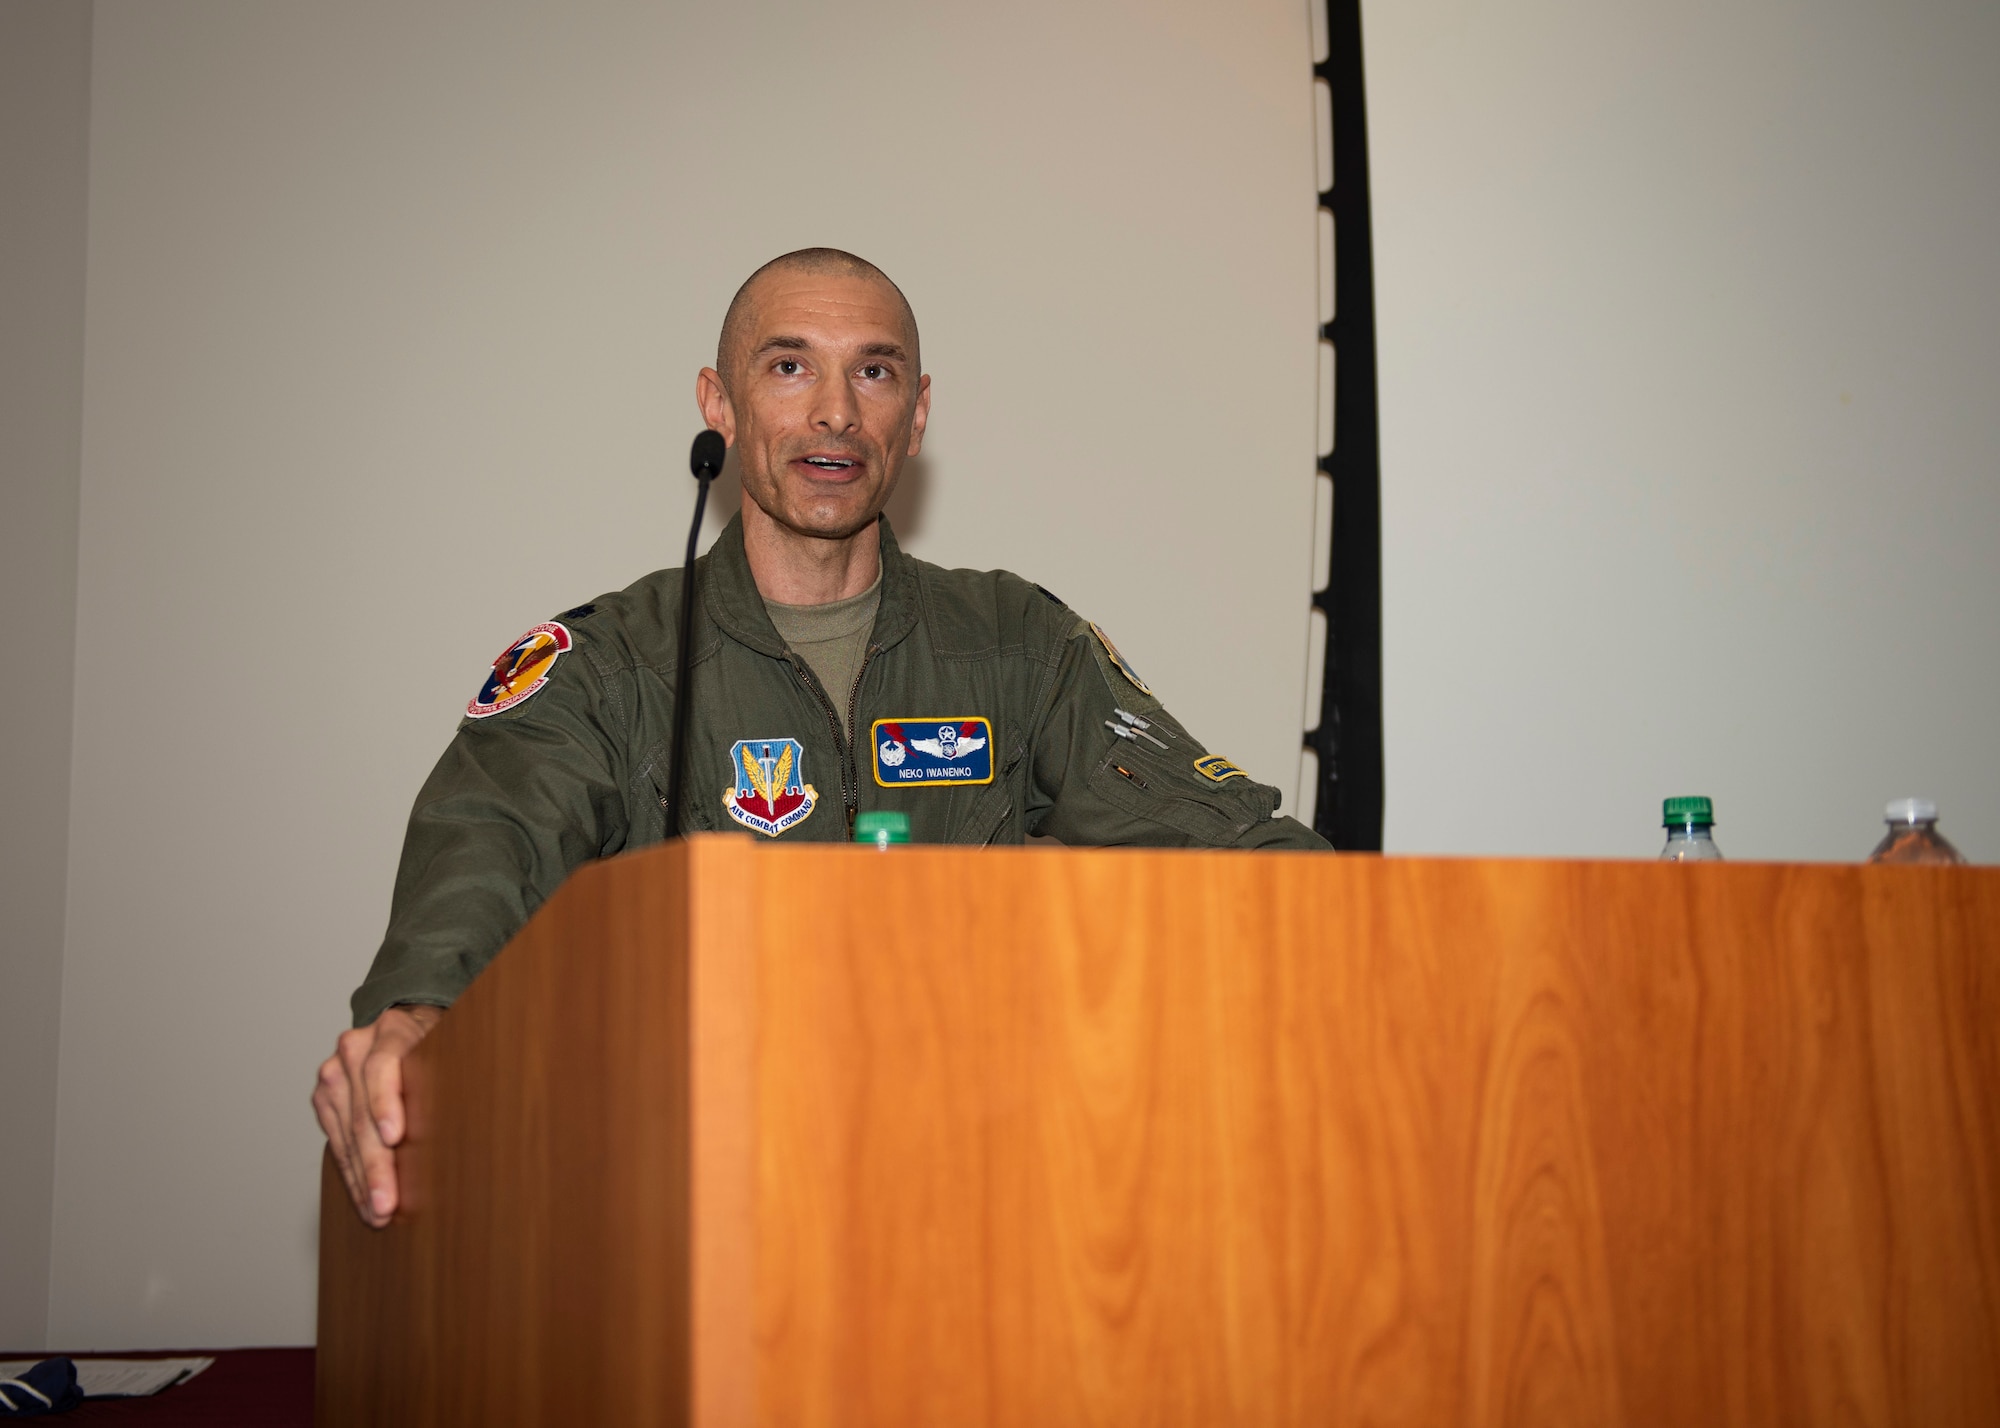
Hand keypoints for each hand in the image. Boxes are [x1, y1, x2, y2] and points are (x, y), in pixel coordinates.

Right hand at [312, 1004, 443, 1227]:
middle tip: (387, 1203)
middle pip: (363, 1112)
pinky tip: (365, 1198)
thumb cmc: (440, 1044)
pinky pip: (336, 1142)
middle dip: (375, 1163)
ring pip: (347, 1134)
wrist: (407, 1028)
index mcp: (394, 1029)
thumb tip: (484, 1113)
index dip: (386, 1102)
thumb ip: (459, 1070)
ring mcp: (335, 1072)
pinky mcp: (326, 1096)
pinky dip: (352, 1174)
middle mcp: (357, 1047)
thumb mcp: (455, 1047)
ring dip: (362, 1178)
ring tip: (379, 1213)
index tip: (394, 1137)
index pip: (385, 1065)